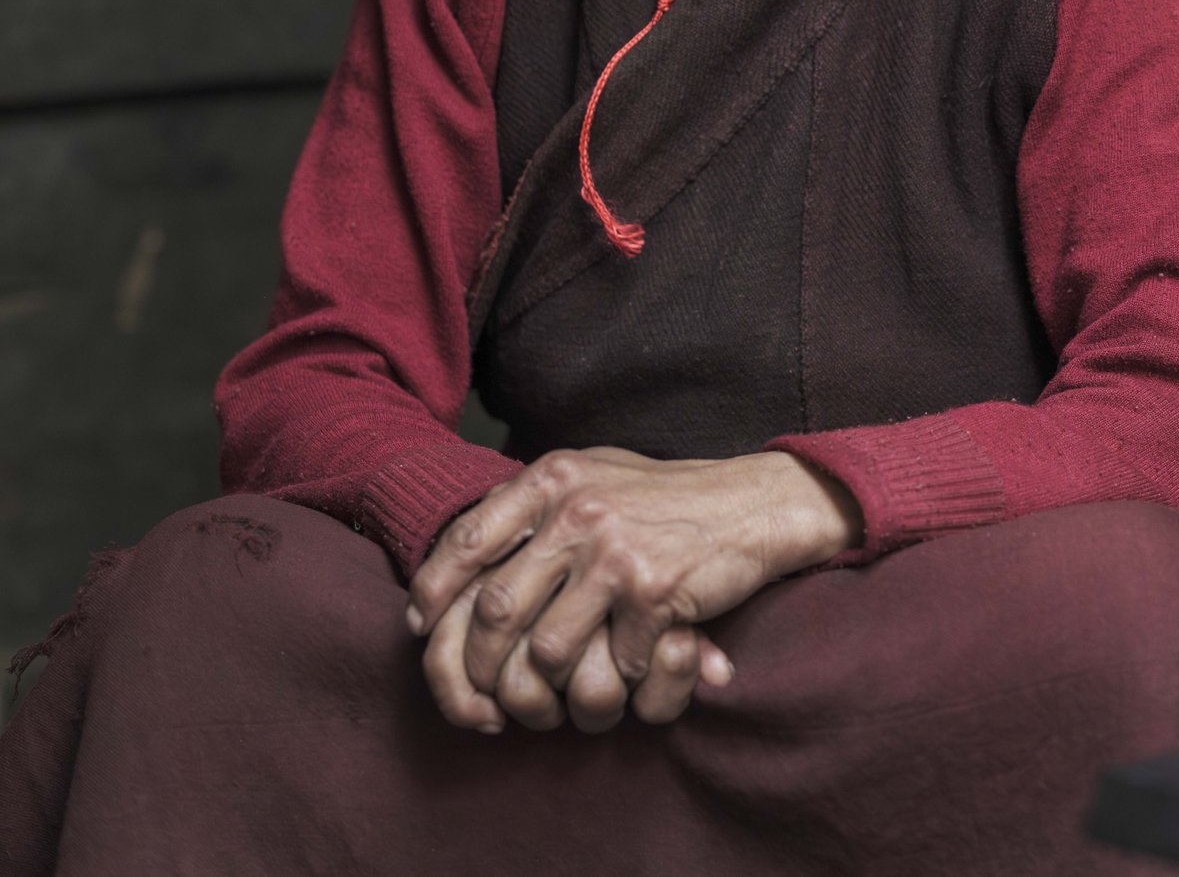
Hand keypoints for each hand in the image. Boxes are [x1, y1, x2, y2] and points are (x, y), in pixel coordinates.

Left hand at [408, 449, 860, 731]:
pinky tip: (622, 675)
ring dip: (545, 689)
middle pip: (495, 608)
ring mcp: (616, 551)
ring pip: (545, 650)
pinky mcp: (653, 591)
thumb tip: (462, 551)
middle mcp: (578, 510)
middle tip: (482, 693)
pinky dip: (616, 680)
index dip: (434, 591)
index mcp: (554, 478)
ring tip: (549, 702)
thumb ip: (535, 504)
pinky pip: (611, 662)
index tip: (423, 626)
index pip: (465, 540)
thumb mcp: (594, 476)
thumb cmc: (668, 498)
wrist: (754, 504)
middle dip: (480, 665)